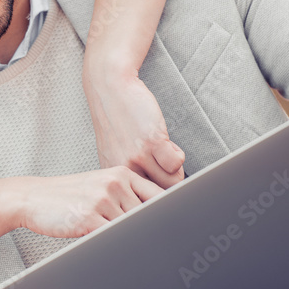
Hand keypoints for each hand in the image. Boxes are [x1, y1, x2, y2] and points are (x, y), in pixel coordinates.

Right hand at [13, 166, 164, 238]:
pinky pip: (114, 237)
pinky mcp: (89, 218)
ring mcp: (103, 200)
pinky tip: (114, 249)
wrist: (33, 198)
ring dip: (132, 240)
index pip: (159, 196)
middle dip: (152, 232)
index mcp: (121, 174)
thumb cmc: (67, 196)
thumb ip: (126, 197)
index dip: (170, 215)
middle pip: (149, 215)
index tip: (179, 230)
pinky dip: (118, 246)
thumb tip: (156, 219)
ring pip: (133, 227)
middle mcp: (115, 184)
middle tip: (162, 248)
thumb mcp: (99, 187)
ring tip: (130, 249)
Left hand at [82, 56, 185, 188]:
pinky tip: (164, 141)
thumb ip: (130, 173)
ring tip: (161, 149)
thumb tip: (154, 194)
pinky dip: (177, 153)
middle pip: (159, 193)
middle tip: (157, 161)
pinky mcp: (151, 142)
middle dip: (165, 179)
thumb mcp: (114, 151)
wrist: (111, 88)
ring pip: (172, 180)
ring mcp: (138, 157)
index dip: (152, 192)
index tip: (153, 181)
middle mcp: (124, 169)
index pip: (141, 200)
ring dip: (173, 166)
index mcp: (115, 175)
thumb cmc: (116, 119)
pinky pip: (178, 162)